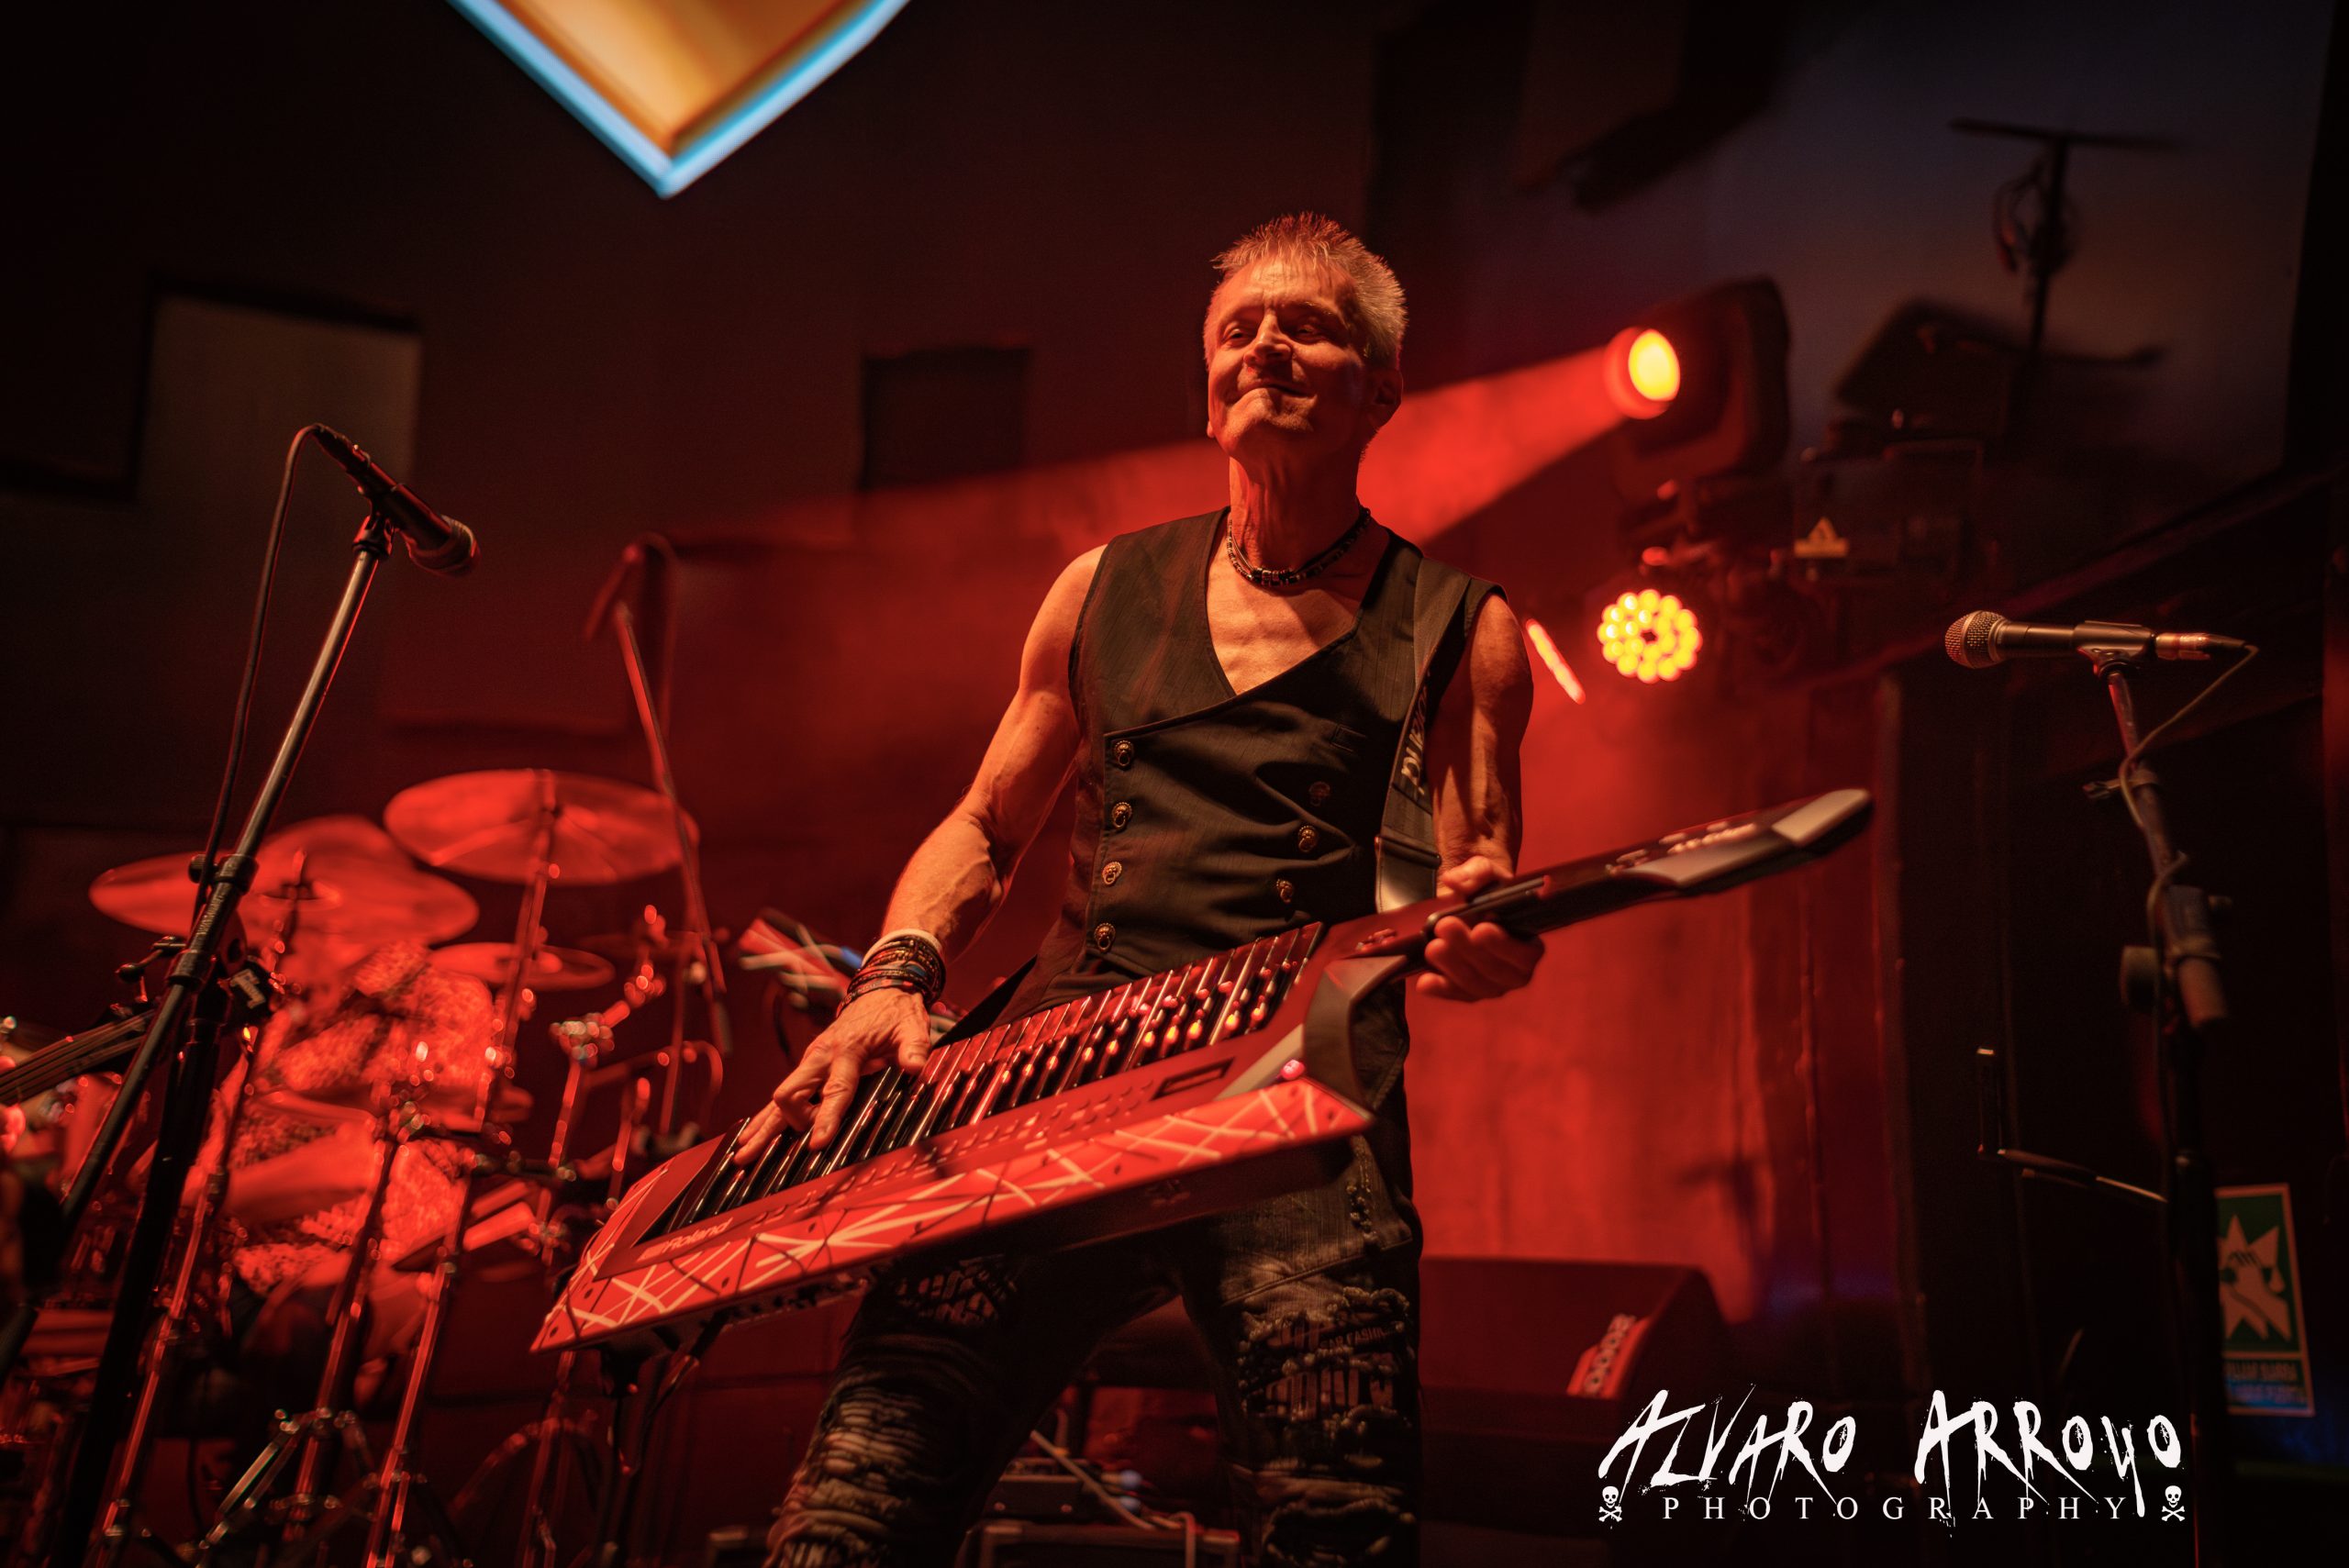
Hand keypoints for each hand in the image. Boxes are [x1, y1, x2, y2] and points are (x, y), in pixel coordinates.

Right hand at [733, 988, 931, 1163]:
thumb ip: (913, 1048)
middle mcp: (820, 1057)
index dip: (825, 1118)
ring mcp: (810, 1062)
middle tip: (795, 1150)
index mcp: (847, 1050)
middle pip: (790, 1094)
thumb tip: (915, 1067)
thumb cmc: (895, 1012)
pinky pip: (784, 1095)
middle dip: (787, 1124)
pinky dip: (765, 1117)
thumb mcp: (911, 1027)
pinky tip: (749, 1137)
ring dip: (762, 1127)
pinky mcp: (807, 1068)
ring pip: (779, 1099)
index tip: (817, 1144)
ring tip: (742, 1156)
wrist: (880, 989)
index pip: (834, 1090)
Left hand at [1412, 855, 1545, 1002]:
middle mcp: (1514, 969)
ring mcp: (1490, 983)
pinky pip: (1456, 994)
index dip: (1504, 946)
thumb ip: (1476, 872)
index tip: (1481, 929)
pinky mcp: (1466, 989)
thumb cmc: (1484, 889)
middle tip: (1446, 927)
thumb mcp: (1484, 872)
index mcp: (1528, 941)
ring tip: (1433, 946)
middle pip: (1497, 973)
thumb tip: (1454, 879)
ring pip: (1475, 986)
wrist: (1464, 901)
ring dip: (1453, 968)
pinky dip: (1441, 989)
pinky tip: (1426, 981)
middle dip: (1469, 951)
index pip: (1526, 955)